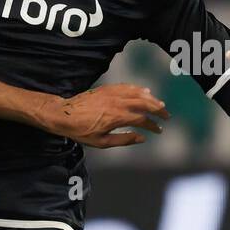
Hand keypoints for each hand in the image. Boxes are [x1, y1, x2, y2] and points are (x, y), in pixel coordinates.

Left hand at [41, 84, 169, 147]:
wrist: (63, 115)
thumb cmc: (81, 131)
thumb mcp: (102, 142)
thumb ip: (124, 140)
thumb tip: (142, 138)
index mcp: (118, 117)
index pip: (143, 120)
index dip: (153, 125)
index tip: (159, 130)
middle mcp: (118, 103)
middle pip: (145, 103)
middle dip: (158, 110)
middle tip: (166, 116)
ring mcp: (112, 94)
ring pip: (138, 93)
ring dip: (151, 98)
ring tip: (159, 104)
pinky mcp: (107, 89)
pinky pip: (127, 86)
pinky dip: (138, 89)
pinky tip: (144, 91)